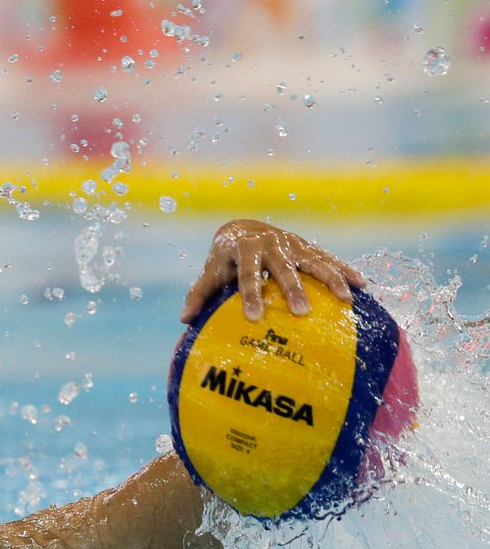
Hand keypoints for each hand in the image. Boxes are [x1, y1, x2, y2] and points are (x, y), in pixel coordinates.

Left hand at [180, 219, 364, 322]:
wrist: (242, 229)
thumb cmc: (224, 260)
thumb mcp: (210, 273)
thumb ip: (198, 294)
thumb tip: (184, 320)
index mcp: (243, 249)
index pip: (246, 274)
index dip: (250, 295)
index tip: (253, 318)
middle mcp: (270, 244)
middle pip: (283, 267)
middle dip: (293, 289)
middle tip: (302, 312)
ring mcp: (291, 244)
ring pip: (313, 260)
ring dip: (330, 279)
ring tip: (346, 300)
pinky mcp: (307, 247)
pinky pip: (329, 259)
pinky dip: (345, 270)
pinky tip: (364, 286)